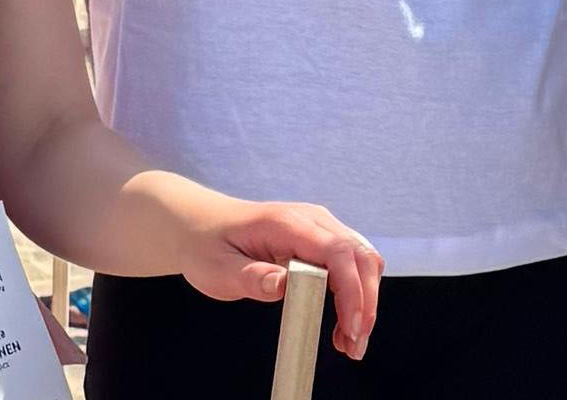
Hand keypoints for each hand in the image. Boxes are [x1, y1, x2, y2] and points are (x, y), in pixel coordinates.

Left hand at [181, 201, 383, 360]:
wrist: (200, 226)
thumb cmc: (207, 246)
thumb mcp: (218, 269)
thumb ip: (252, 277)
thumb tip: (284, 285)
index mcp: (287, 223)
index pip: (337, 252)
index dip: (352, 290)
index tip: (349, 327)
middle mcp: (311, 220)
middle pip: (360, 256)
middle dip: (366, 302)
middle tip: (354, 345)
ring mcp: (319, 228)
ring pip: (362, 262)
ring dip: (364, 302)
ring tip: (349, 342)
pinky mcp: (320, 241)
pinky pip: (350, 266)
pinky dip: (355, 296)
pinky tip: (341, 325)